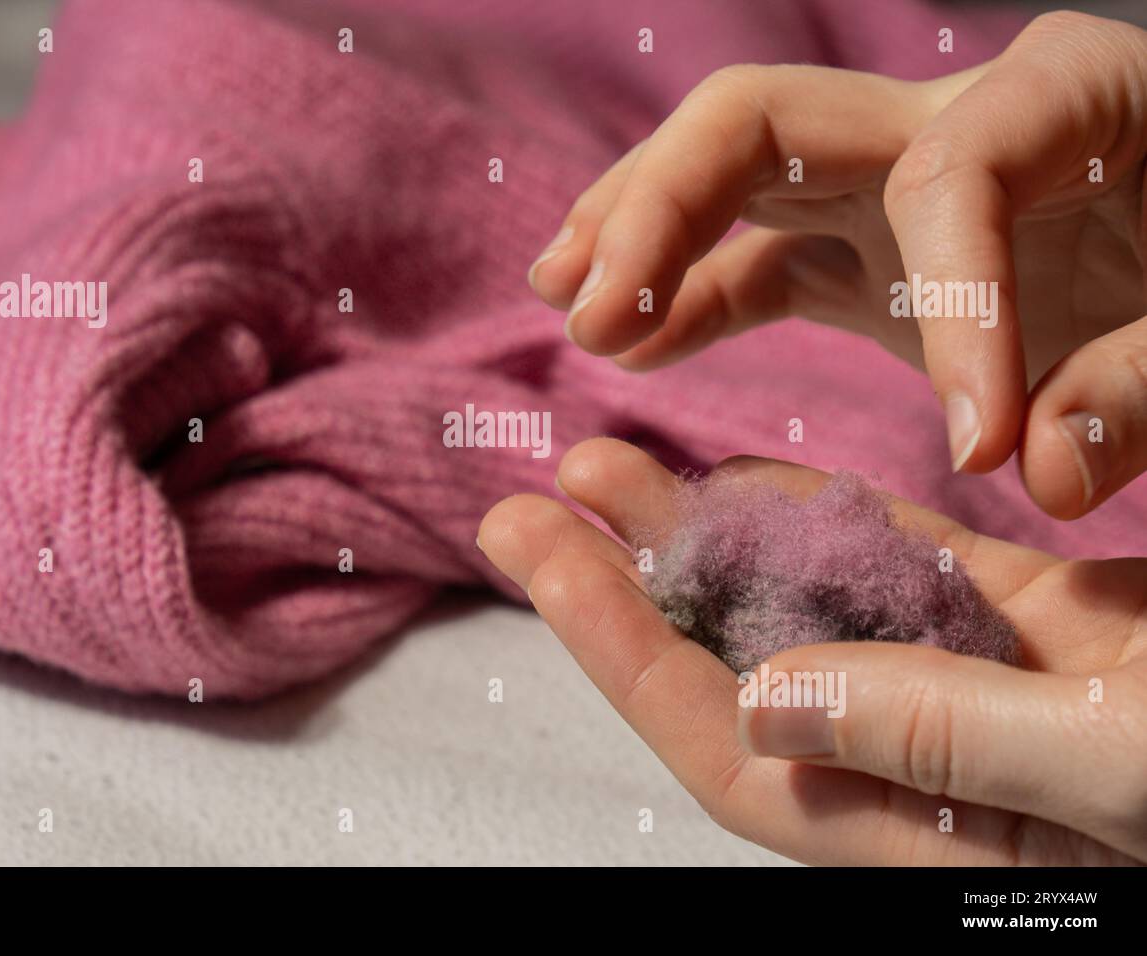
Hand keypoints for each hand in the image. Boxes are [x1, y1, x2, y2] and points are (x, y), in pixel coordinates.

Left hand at [478, 437, 1146, 863]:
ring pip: (806, 610)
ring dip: (710, 540)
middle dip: (635, 584)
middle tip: (536, 495)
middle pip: (740, 669)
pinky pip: (898, 575)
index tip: (534, 547)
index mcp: (932, 831)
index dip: (621, 643)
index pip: (730, 739)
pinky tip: (759, 479)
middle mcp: (931, 768)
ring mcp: (979, 694)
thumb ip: (943, 738)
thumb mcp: (1124, 761)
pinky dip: (827, 523)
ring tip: (615, 468)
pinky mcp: (1037, 635)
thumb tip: (764, 696)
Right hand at [527, 11, 1146, 519]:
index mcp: (1062, 98)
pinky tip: (633, 344)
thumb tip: (1040, 471)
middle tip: (587, 299)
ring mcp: (887, 181)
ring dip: (638, 238)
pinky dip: (690, 299)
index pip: (953, 175)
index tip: (983, 451)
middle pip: (762, 118)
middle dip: (663, 205)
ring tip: (567, 303)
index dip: (956, 305)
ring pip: (728, 180)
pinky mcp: (865, 250)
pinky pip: (754, 260)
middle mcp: (947, 117)